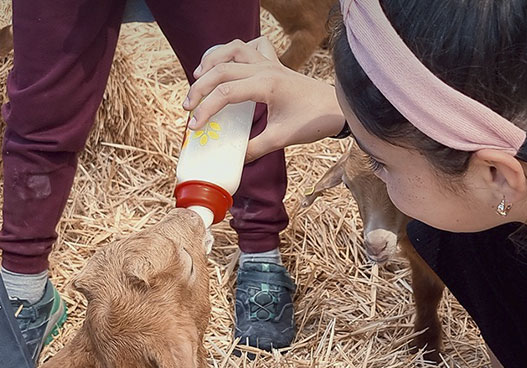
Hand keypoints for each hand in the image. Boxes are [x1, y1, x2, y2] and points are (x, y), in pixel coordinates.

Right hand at [183, 37, 344, 162]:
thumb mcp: (282, 138)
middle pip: (221, 69)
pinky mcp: (273, 64)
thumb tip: (233, 161)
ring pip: (233, 48)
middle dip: (199, 87)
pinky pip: (249, 46)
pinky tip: (224, 65)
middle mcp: (265, 68)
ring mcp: (269, 62)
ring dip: (212, 61)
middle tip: (187, 108)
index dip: (205, 109)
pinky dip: (232, 52)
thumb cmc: (314, 120)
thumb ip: (255, 148)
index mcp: (267, 84)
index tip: (194, 127)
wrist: (338, 108)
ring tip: (198, 78)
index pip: (225, 92)